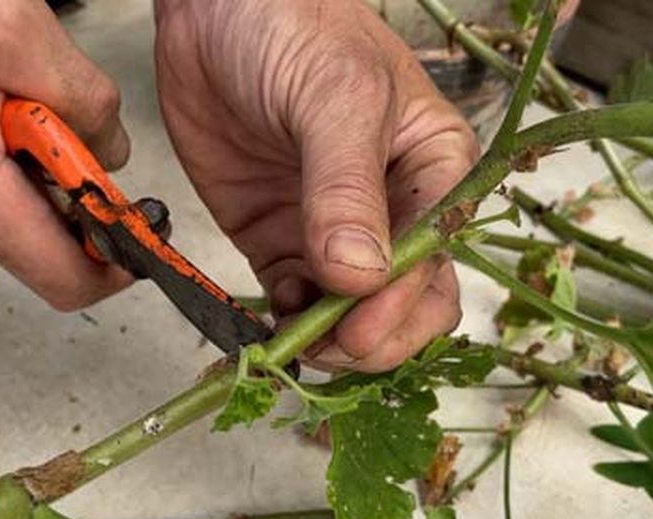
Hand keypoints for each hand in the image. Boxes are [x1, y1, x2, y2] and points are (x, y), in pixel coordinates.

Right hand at [0, 1, 129, 309]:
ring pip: (2, 216)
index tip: (142, 230)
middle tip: (45, 111)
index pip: (69, 281)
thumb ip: (84, 99)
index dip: (120, 262)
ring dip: (21, 167)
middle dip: (64, 186)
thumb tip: (113, 152)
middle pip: (39, 241)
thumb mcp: (8, 27)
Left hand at [154, 0, 478, 371]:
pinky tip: (262, 323)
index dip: (402, 306)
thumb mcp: (337, 96)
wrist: (215, 5)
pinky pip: (290, 301)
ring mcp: (331, 231)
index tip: (356, 327)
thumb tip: (360, 278)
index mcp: (433, 171)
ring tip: (287, 345)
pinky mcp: (278, 240)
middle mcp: (390, 210)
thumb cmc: (296, 25)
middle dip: (371, 339)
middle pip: (405, 304)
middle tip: (325, 350)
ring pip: (349, 316)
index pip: (437, 261)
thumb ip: (347, 187)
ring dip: (322, 342)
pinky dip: (280, 324)